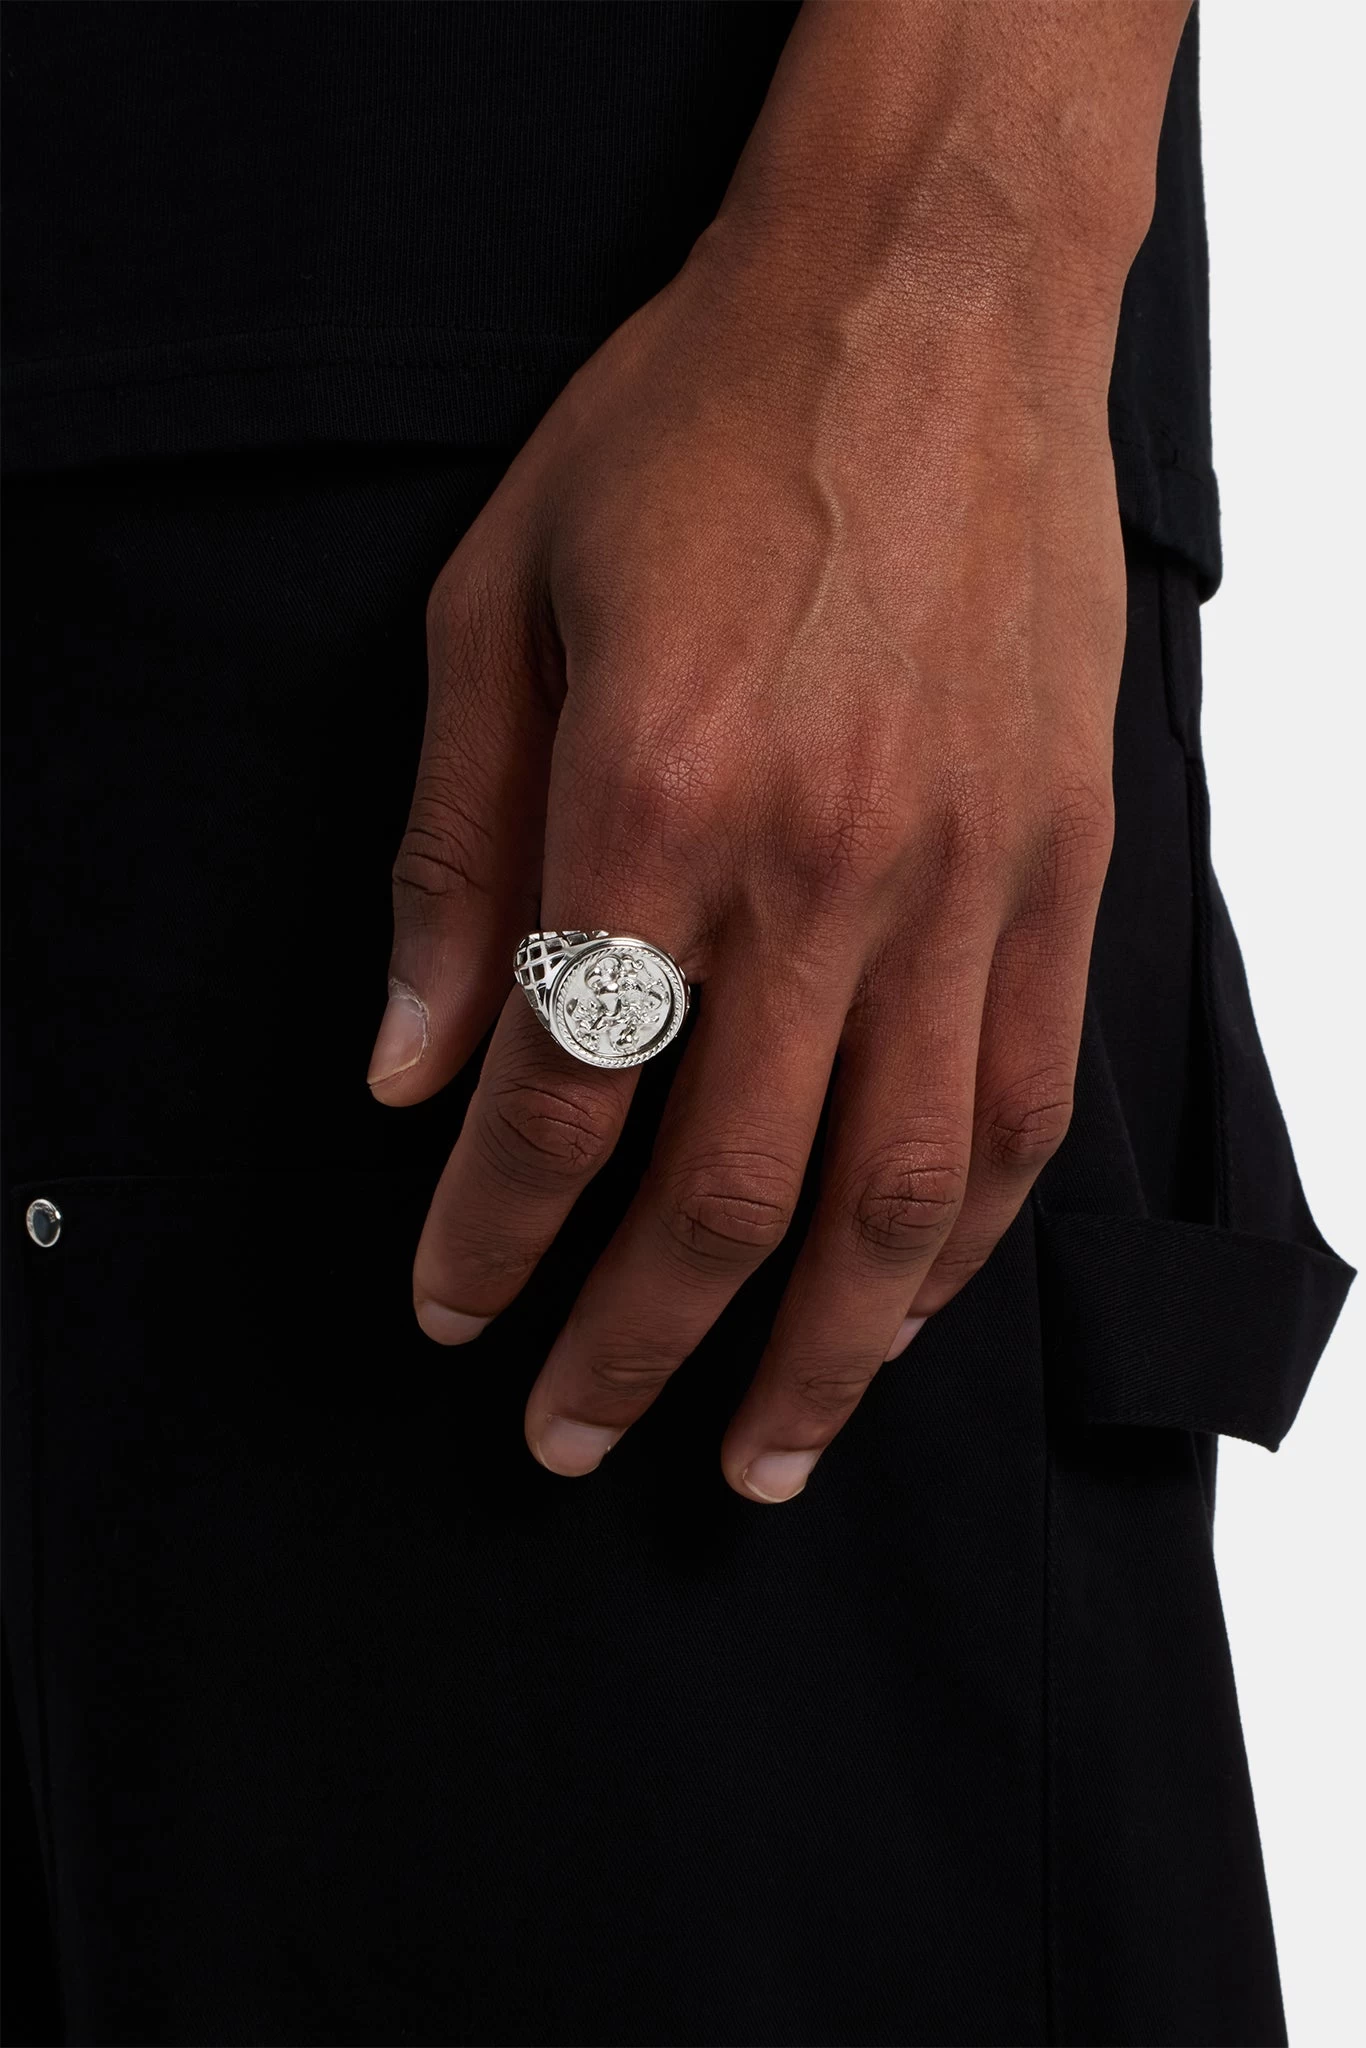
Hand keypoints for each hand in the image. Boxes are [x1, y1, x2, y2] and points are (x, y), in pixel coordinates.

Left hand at [368, 1, 1186, 1499]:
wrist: (927, 303)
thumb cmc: (701, 429)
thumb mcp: (499, 603)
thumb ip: (455, 852)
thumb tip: (411, 1063)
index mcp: (659, 800)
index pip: (562, 1099)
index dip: (489, 1238)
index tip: (450, 1315)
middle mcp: (826, 869)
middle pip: (728, 1189)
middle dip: (637, 1347)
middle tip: (575, 1442)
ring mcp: (968, 879)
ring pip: (905, 1190)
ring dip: (827, 1351)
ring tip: (762, 1452)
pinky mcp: (1062, 867)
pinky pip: (1027, 1101)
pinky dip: (966, 1234)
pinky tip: (911, 1303)